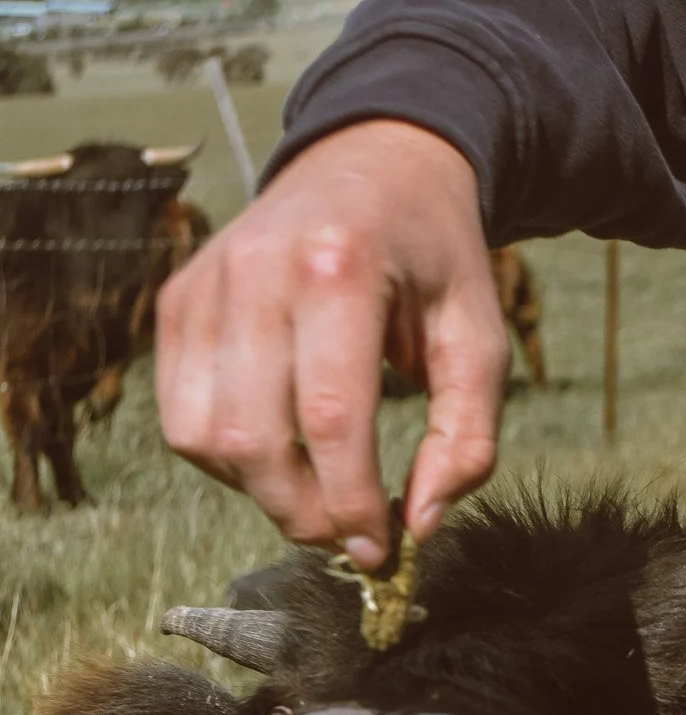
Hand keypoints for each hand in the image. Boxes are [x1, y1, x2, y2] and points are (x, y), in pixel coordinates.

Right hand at [156, 120, 508, 565]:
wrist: (371, 163)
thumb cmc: (433, 259)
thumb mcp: (479, 338)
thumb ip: (465, 438)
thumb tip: (418, 528)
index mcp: (338, 267)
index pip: (330, 419)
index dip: (351, 504)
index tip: (381, 551)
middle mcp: (256, 269)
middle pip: (256, 439)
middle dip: (305, 512)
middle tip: (350, 534)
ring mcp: (205, 284)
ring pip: (206, 439)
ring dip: (262, 493)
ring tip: (317, 490)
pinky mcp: (177, 303)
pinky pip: (181, 419)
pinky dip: (227, 460)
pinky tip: (279, 451)